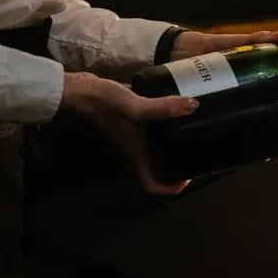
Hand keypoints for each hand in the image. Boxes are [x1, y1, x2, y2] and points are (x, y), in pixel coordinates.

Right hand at [60, 72, 197, 196]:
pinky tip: (176, 109)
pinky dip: (164, 123)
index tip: (187, 179)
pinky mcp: (132, 118)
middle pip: (156, 167)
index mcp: (136, 154)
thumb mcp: (136, 107)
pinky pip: (151, 127)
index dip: (169, 189)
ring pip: (155, 147)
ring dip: (171, 145)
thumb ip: (163, 108)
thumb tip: (194, 105)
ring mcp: (132, 134)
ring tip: (192, 131)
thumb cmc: (104, 105)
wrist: (82, 88)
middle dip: (175, 167)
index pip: (150, 184)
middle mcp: (135, 148)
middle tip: (196, 154)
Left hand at [169, 29, 277, 152]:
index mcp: (250, 80)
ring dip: (262, 142)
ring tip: (270, 153)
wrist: (168, 53)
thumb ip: (251, 41)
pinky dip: (233, 143)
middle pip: (269, 118)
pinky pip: (224, 132)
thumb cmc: (202, 47)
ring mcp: (225, 107)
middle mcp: (241, 96)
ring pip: (249, 128)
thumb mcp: (228, 44)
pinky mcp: (207, 115)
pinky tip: (241, 154)